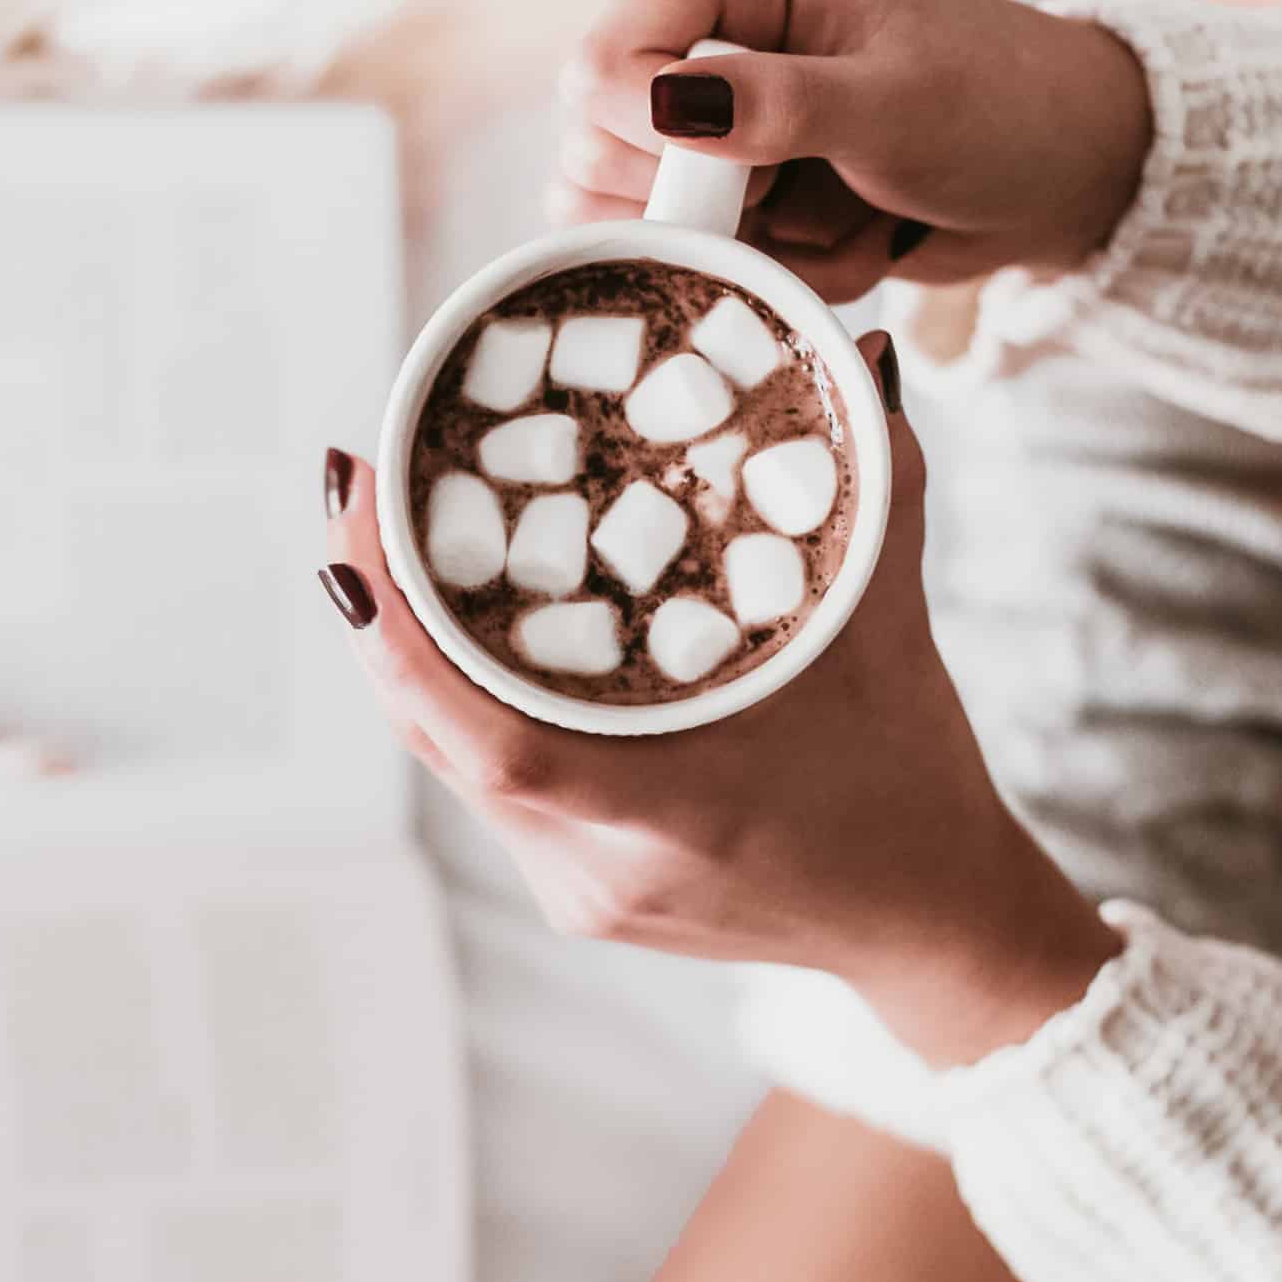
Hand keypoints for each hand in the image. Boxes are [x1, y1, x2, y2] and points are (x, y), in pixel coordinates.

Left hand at [321, 336, 1117, 1062]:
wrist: (929, 925)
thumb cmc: (913, 785)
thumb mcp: (895, 630)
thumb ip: (880, 489)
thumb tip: (864, 356)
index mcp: (676, 811)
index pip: (491, 739)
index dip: (398, 638)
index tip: (353, 526)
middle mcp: (602, 866)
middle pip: (440, 735)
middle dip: (379, 608)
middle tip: (357, 486)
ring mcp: (579, 887)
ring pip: (452, 757)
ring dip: (409, 649)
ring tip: (384, 534)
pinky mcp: (577, 887)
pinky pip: (486, 778)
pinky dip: (461, 695)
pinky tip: (450, 620)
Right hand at [555, 0, 1153, 303]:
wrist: (1067, 173)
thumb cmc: (1002, 108)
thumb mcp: (898, 106)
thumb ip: (779, 105)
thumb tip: (665, 103)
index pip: (603, 57)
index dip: (646, 133)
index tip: (740, 173)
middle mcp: (705, 26)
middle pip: (598, 145)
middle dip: (707, 201)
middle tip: (801, 190)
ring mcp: (718, 114)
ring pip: (649, 217)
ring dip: (758, 244)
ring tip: (848, 214)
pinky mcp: (740, 185)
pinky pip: (709, 256)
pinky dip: (788, 269)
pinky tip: (858, 237)